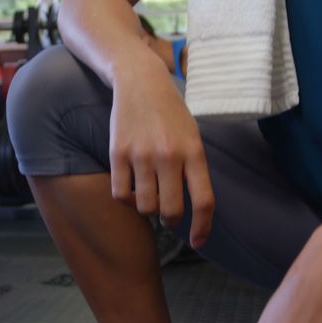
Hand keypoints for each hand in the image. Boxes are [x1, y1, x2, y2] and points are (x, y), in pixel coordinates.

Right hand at [110, 65, 213, 247]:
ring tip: (149, 194)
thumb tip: (193, 209)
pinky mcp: (117, 153)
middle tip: (169, 215)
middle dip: (171, 220)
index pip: (203, 201)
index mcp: (194, 152)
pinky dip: (126, 198)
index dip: (203, 228)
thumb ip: (194, 169)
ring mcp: (141, 155)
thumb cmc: (170, 113)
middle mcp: (169, 155)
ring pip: (144, 206)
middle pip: (171, 211)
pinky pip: (121, 194)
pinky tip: (131, 187)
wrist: (140, 81)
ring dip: (148, 208)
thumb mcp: (193, 136)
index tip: (198, 242)